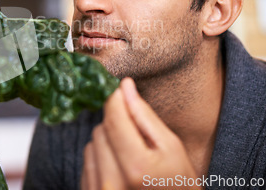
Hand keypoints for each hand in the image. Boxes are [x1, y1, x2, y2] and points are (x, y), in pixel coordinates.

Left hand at [81, 78, 199, 189]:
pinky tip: (120, 166)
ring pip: (92, 143)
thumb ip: (144, 116)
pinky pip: (87, 162)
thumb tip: (125, 86)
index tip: (121, 89)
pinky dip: (100, 157)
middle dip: (117, 123)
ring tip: (130, 153)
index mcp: (136, 167)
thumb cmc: (178, 181)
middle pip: (101, 129)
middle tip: (137, 134)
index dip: (116, 99)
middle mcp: (111, 182)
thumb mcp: (170, 147)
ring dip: (108, 141)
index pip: (114, 119)